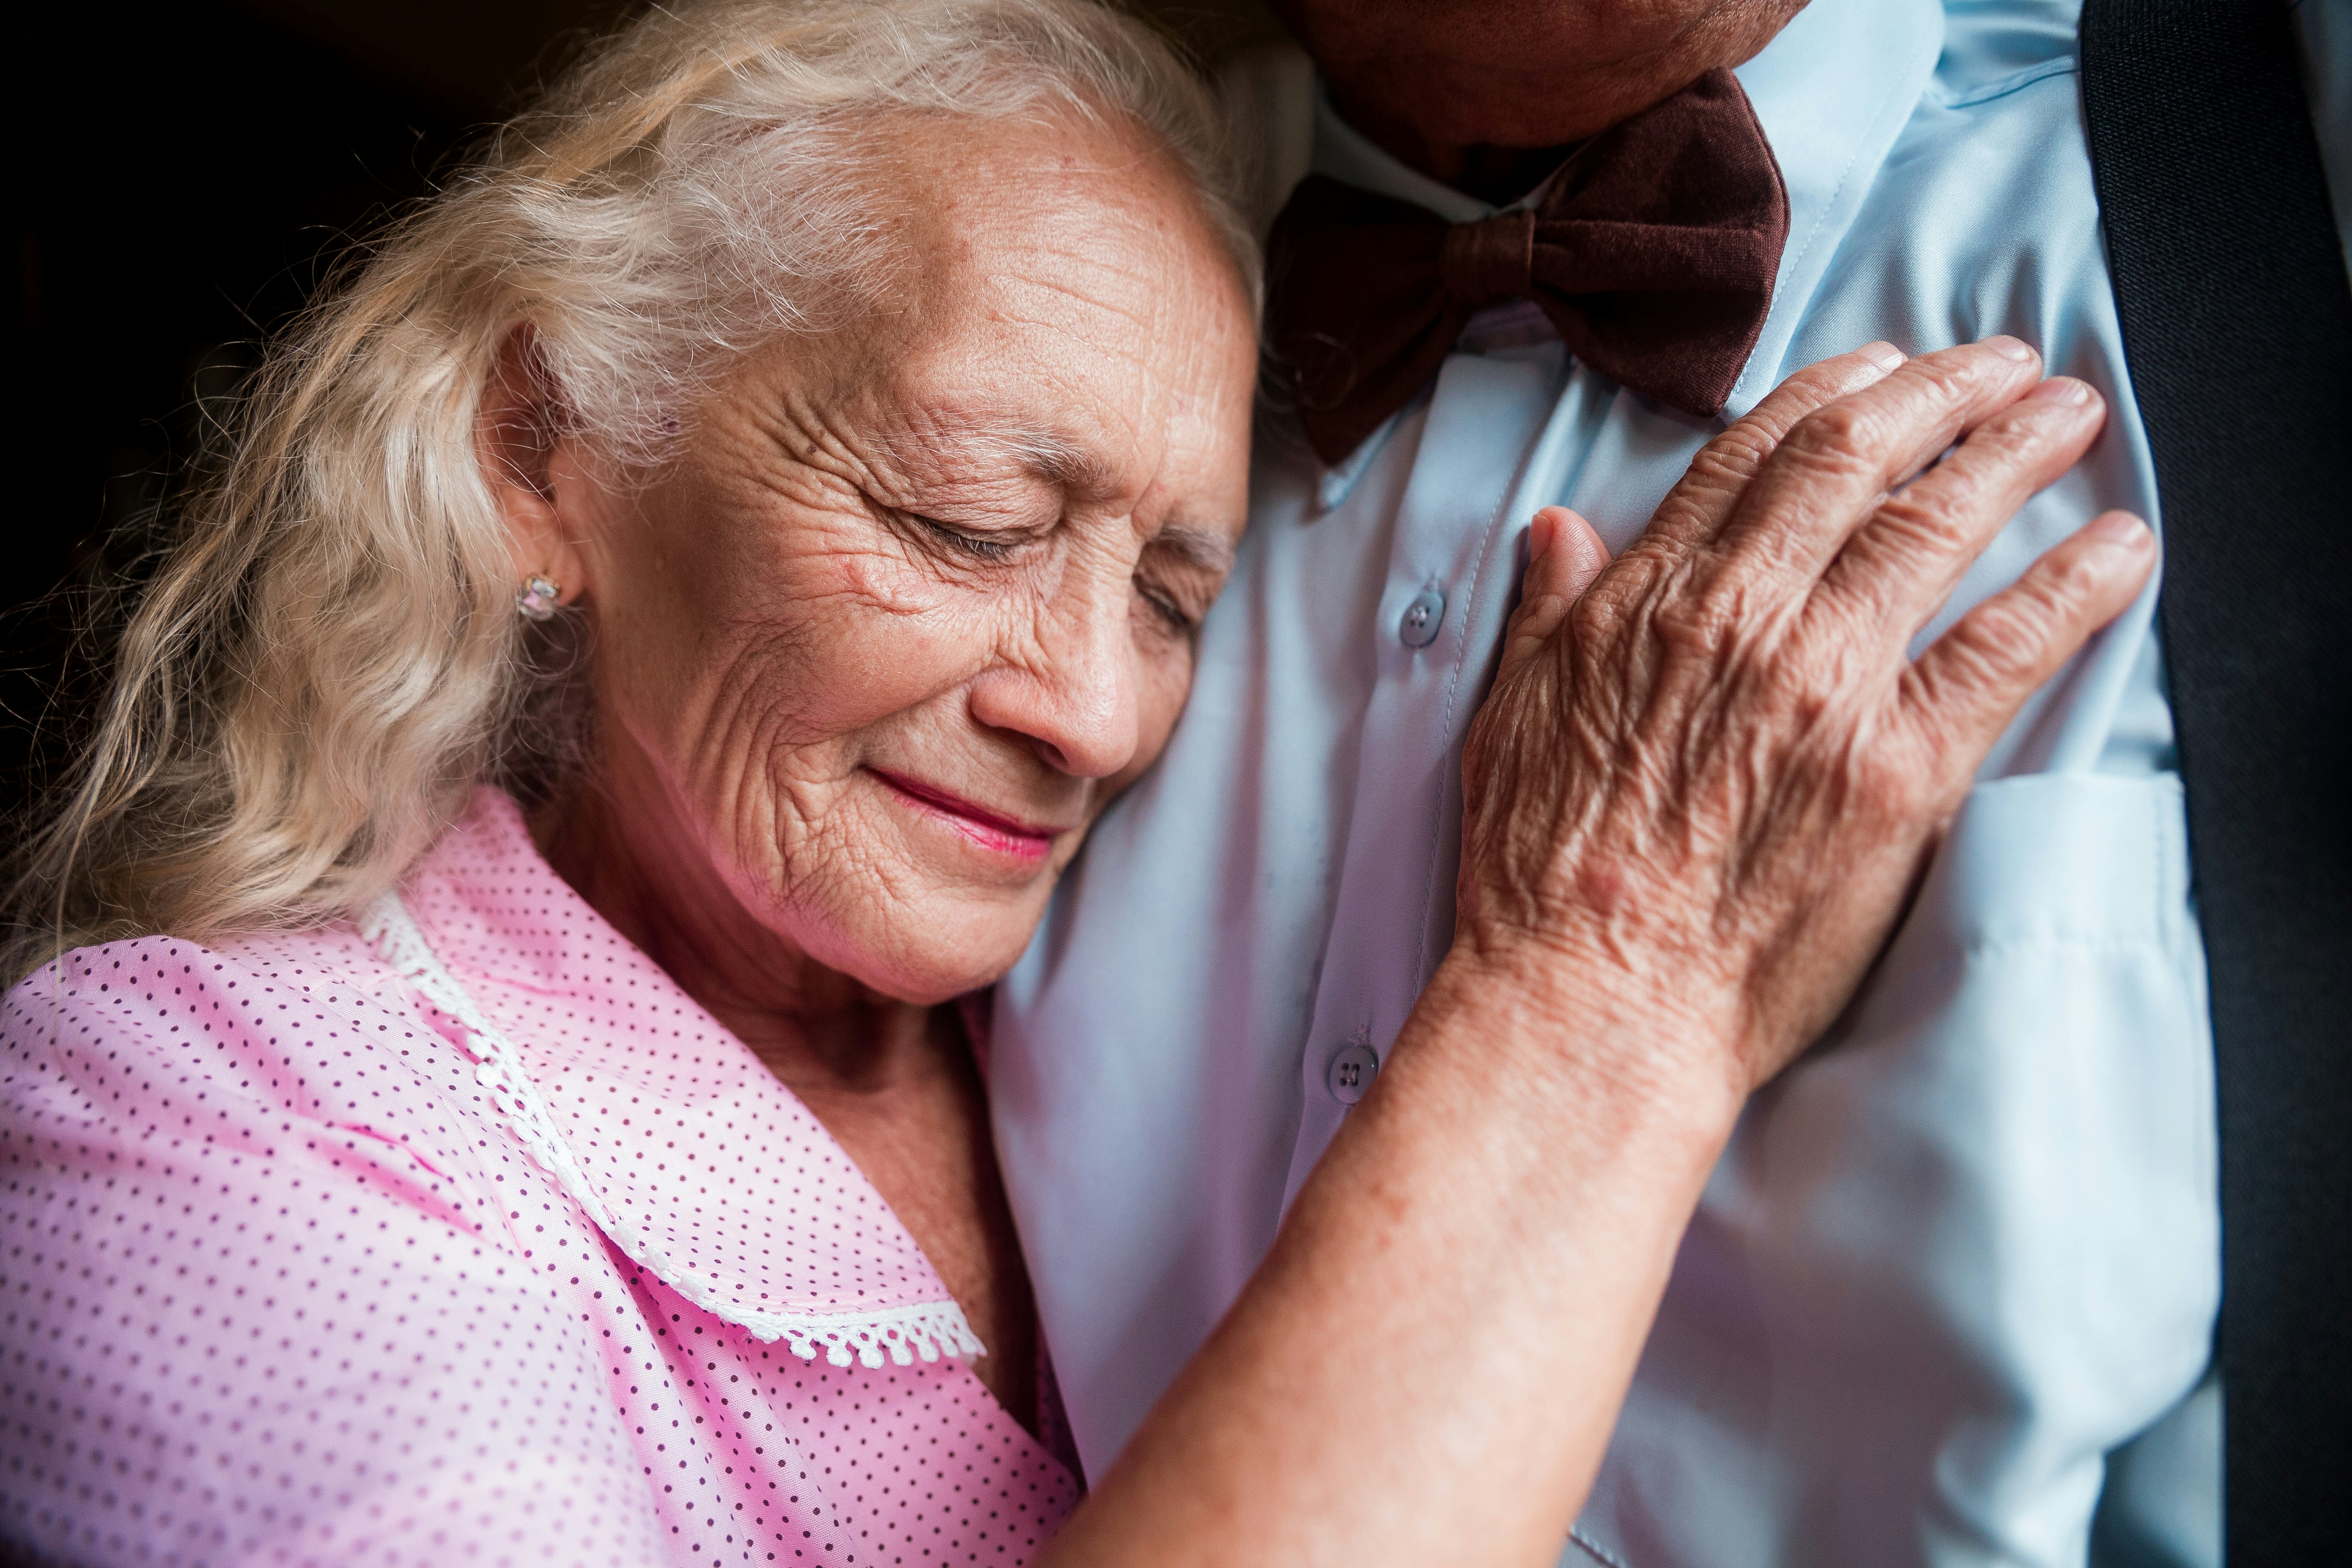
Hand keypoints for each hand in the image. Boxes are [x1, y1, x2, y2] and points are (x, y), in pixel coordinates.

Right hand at [1455, 338, 2154, 1111]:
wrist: (1591, 1001)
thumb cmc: (1540, 877)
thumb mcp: (1512, 718)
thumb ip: (1549, 613)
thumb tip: (1560, 532)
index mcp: (1648, 603)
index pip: (1754, 455)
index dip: (1830, 392)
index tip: (1881, 366)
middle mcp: (1742, 621)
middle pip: (1859, 459)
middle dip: (1942, 390)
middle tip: (1999, 363)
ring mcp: (1824, 688)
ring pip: (1937, 523)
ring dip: (2015, 449)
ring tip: (2066, 414)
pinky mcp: (1897, 770)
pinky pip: (2004, 649)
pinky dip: (2070, 585)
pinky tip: (2116, 547)